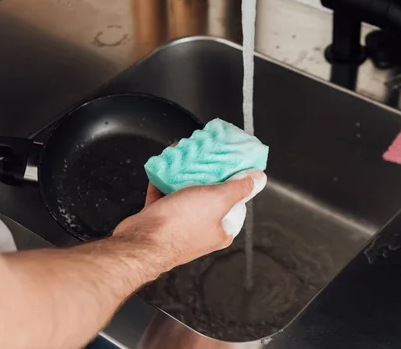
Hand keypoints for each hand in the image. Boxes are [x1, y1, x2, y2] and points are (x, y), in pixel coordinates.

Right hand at [113, 169, 266, 271]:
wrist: (141, 241)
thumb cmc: (179, 227)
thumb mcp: (218, 200)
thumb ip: (239, 188)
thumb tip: (258, 179)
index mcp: (220, 231)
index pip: (234, 203)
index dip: (232, 183)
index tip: (228, 166)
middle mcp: (200, 231)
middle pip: (207, 197)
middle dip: (204, 176)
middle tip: (203, 158)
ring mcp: (178, 226)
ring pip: (184, 195)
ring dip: (182, 176)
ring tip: (184, 160)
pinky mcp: (157, 220)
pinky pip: (162, 196)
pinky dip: (162, 182)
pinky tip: (163, 169)